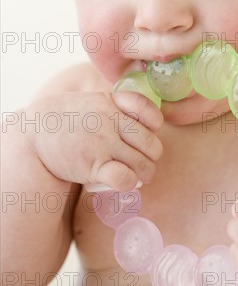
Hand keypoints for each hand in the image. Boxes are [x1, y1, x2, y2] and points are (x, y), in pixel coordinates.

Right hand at [26, 91, 163, 191]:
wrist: (34, 135)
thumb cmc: (67, 120)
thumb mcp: (91, 102)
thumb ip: (116, 106)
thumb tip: (145, 120)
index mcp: (111, 102)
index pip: (147, 109)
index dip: (154, 123)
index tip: (149, 130)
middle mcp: (110, 121)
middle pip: (152, 144)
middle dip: (152, 156)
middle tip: (145, 161)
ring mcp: (103, 143)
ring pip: (144, 164)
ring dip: (145, 174)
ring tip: (139, 175)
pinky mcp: (93, 166)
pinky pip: (125, 178)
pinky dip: (129, 183)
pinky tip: (123, 181)